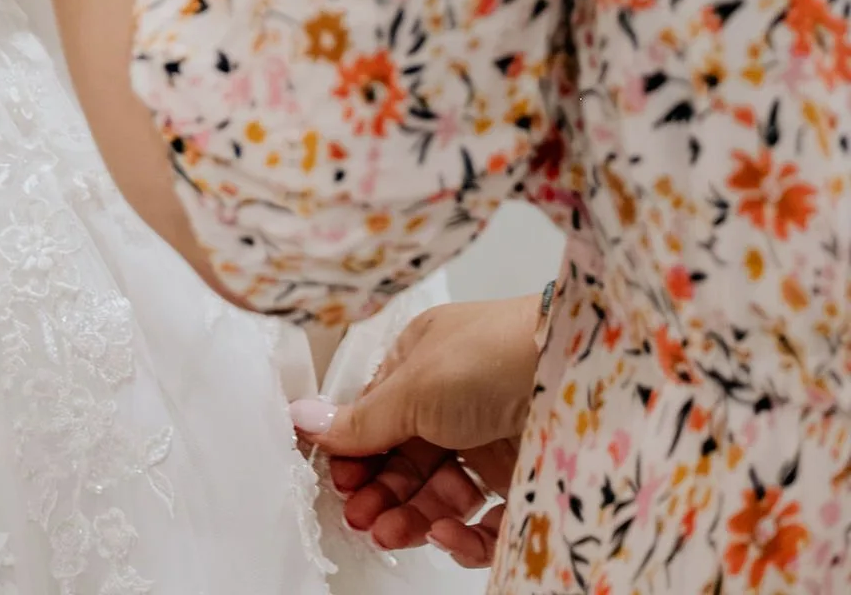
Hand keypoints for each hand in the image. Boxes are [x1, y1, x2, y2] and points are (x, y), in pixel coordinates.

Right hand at [289, 297, 540, 568]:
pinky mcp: (521, 482)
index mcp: (421, 364)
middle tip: (360, 517)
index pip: (376, 416)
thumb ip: (361, 419)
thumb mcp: (413, 386)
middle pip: (404, 461)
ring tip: (391, 532)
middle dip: (379, 493)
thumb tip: (304, 419)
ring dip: (411, 518)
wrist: (584, 373)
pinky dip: (460, 534)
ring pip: (440, 496)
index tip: (338, 480)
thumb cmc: (497, 356)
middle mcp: (453, 403)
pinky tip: (445, 532)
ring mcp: (488, 442)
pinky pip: (482, 522)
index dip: (356, 451)